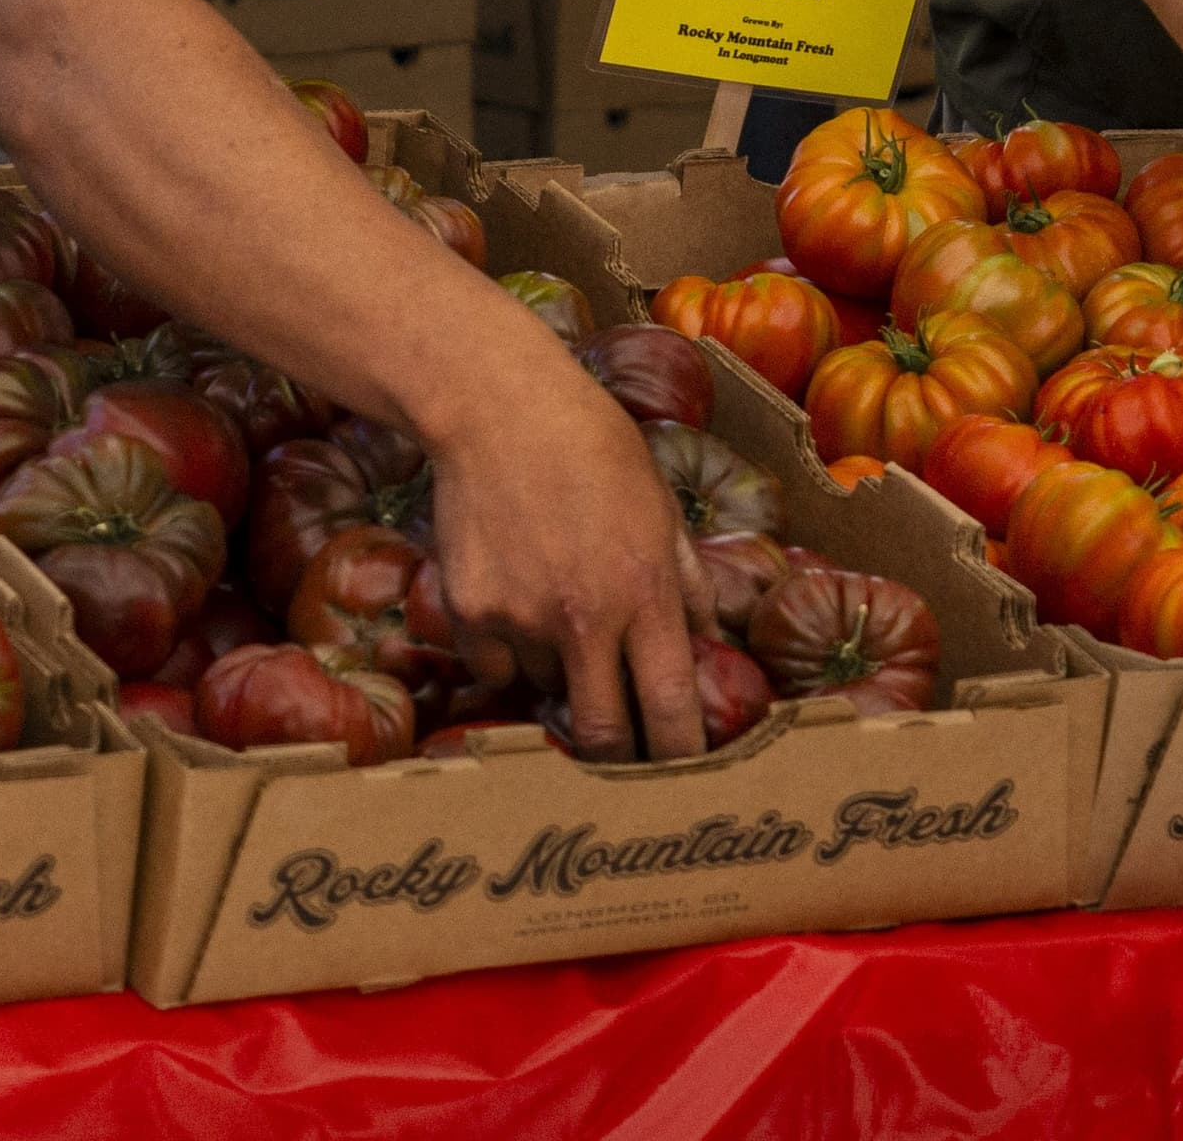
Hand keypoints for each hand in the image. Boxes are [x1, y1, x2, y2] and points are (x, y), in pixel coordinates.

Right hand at [414, 351, 716, 759]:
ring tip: (558, 610)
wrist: (498, 409)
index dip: (681, 754)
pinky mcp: (471, 613)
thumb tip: (712, 636)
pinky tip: (515, 601)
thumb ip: (687, 578)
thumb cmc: (593, 446)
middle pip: (604, 734)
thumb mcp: (661, 505)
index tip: (685, 773)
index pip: (672, 707)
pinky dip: (508, 654)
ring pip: (548, 689)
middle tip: (622, 750)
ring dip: (561, 674)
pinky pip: (495, 668)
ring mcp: (523, 621)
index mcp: (646, 595)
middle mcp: (586, 621)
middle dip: (617, 755)